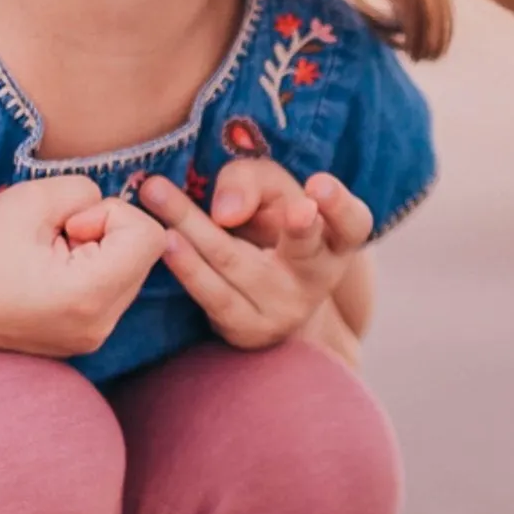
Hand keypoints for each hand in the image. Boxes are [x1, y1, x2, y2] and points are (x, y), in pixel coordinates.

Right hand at [0, 175, 167, 358]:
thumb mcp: (29, 199)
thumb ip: (83, 190)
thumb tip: (104, 206)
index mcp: (90, 294)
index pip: (150, 236)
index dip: (111, 214)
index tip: (67, 225)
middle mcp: (100, 325)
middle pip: (143, 254)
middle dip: (104, 232)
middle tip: (51, 237)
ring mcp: (92, 338)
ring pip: (128, 270)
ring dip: (94, 251)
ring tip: (44, 256)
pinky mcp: (83, 340)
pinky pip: (109, 290)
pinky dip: (86, 272)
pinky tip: (44, 275)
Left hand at [137, 159, 372, 349]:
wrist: (255, 288)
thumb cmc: (267, 221)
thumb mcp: (268, 189)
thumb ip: (249, 182)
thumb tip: (225, 213)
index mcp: (335, 240)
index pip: (352, 223)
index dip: (339, 205)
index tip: (321, 186)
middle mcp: (316, 279)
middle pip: (304, 247)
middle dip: (300, 228)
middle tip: (298, 209)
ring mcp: (282, 312)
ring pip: (237, 265)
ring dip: (197, 230)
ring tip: (161, 197)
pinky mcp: (244, 331)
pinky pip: (213, 296)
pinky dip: (188, 268)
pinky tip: (166, 244)